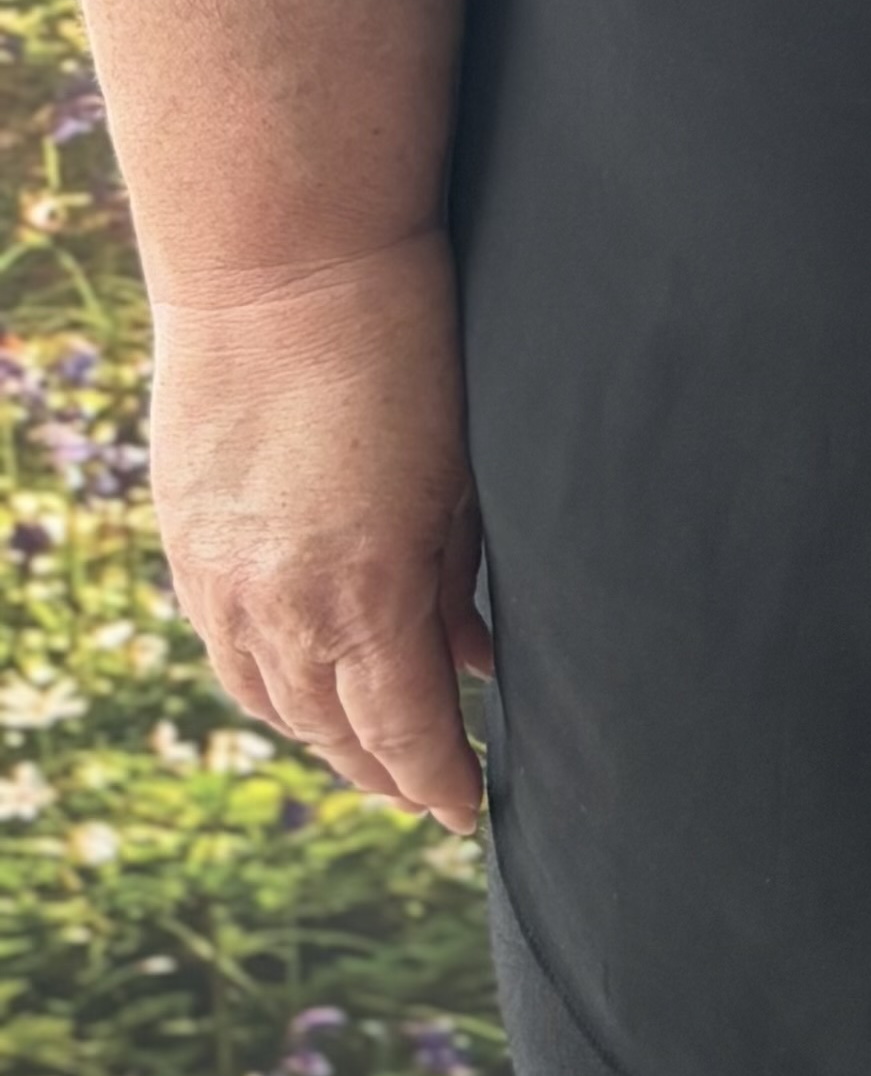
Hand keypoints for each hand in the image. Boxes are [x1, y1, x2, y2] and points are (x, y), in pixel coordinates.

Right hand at [145, 235, 491, 830]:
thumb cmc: (409, 352)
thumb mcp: (461, 478)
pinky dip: (272, 682)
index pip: (406, 730)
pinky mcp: (188, 548)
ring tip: (375, 750)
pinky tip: (306, 682)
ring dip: (325, 736)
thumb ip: (461, 581)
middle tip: (432, 788)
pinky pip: (228, 651)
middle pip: (333, 731)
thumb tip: (477, 660)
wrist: (286, 264)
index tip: (470, 810)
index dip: (439, 780)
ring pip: (272, 701)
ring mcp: (222, 581)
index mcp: (364, 595)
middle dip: (386, 769)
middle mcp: (281, 608)